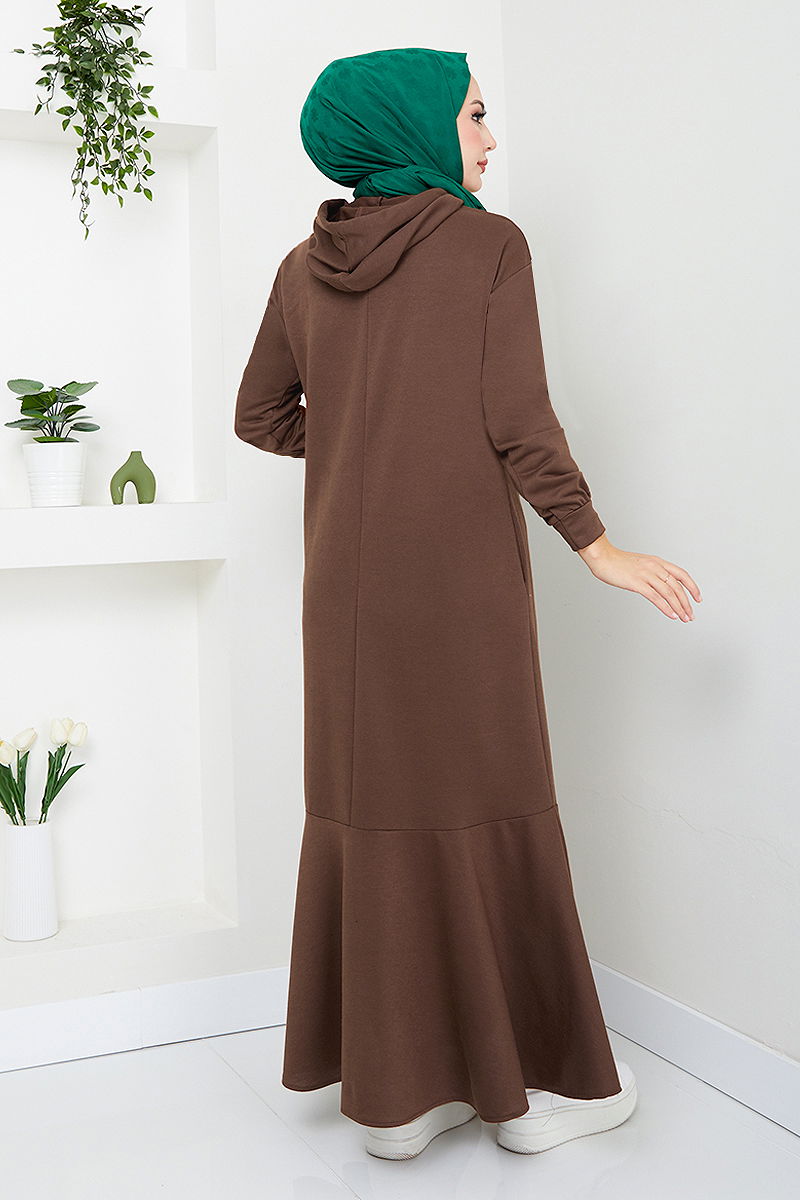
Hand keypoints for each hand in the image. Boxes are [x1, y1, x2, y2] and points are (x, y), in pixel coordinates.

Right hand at [577, 534, 701, 621]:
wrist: (603, 557)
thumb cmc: (617, 562)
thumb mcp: (640, 564)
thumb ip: (652, 572)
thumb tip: (660, 585)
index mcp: (658, 562)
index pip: (682, 575)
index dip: (692, 587)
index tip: (697, 598)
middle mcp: (655, 567)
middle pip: (678, 587)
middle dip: (687, 603)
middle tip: (690, 615)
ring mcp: (647, 575)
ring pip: (669, 593)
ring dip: (679, 607)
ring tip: (684, 618)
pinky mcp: (637, 583)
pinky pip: (656, 598)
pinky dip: (666, 608)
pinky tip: (671, 615)